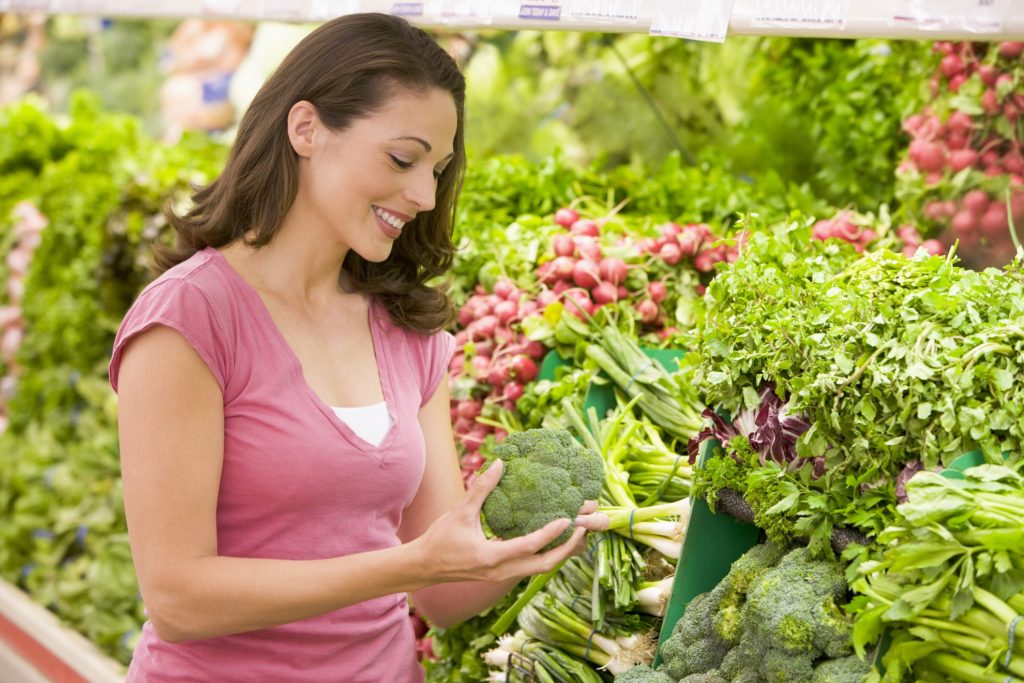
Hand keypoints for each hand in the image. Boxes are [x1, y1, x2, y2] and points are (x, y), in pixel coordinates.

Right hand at [414, 460, 603, 583]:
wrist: (425, 567)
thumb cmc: (440, 539)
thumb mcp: (460, 511)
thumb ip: (482, 488)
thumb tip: (501, 463)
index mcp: (492, 557)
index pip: (529, 546)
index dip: (551, 532)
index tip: (568, 517)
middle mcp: (502, 571)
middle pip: (546, 565)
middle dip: (568, 547)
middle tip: (584, 525)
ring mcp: (504, 575)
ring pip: (542, 568)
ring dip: (562, 552)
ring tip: (578, 531)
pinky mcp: (503, 573)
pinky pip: (533, 566)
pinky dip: (548, 553)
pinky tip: (557, 538)